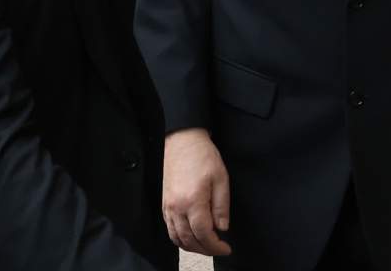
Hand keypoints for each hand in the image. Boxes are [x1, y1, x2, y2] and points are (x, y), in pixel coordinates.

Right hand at [162, 128, 231, 256]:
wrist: (182, 141)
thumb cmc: (203, 156)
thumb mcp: (221, 178)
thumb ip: (221, 206)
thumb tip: (222, 228)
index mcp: (193, 201)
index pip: (204, 234)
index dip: (215, 246)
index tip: (226, 248)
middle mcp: (177, 208)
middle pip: (189, 240)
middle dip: (205, 250)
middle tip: (218, 249)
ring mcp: (168, 207)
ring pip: (177, 238)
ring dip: (192, 247)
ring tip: (206, 246)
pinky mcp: (164, 204)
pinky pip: (170, 229)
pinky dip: (180, 239)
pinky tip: (191, 237)